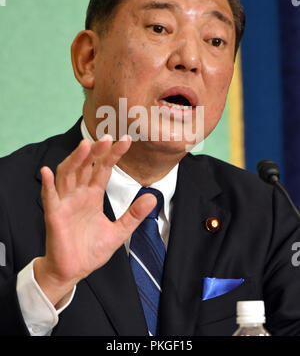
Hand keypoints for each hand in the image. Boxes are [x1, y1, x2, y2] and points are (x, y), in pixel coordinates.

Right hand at [34, 135, 156, 305]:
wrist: (73, 271)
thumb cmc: (90, 250)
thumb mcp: (119, 231)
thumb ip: (134, 214)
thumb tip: (153, 198)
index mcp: (92, 195)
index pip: (102, 169)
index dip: (112, 154)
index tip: (126, 140)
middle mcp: (78, 194)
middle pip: (85, 166)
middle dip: (95, 151)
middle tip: (107, 137)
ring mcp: (65, 203)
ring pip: (68, 175)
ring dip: (75, 160)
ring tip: (85, 145)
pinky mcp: (54, 216)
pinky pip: (50, 198)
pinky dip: (48, 185)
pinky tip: (47, 172)